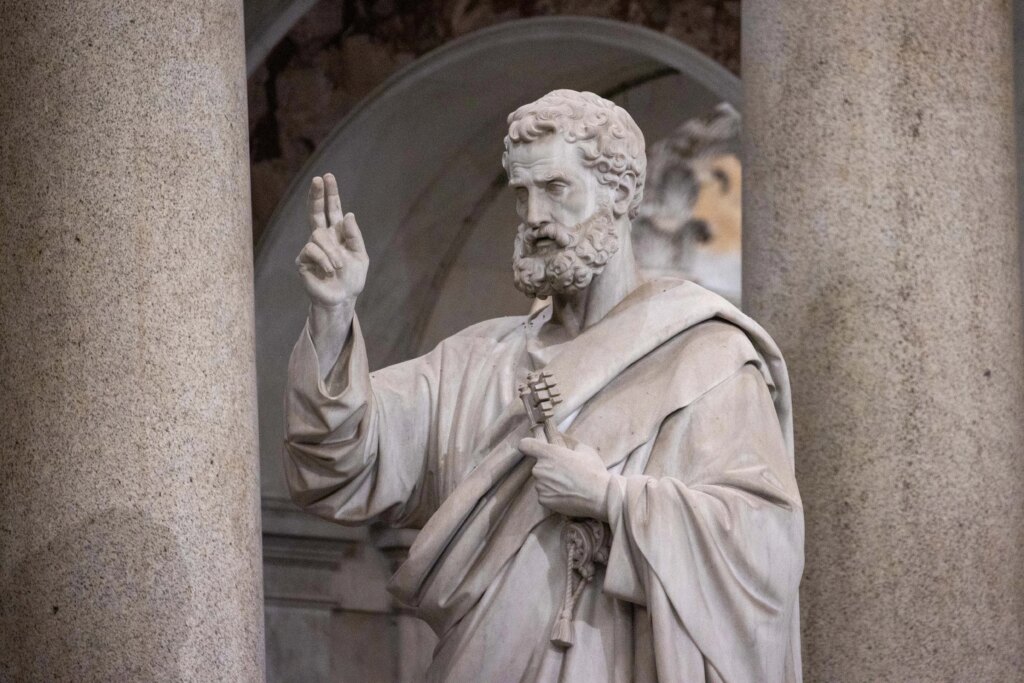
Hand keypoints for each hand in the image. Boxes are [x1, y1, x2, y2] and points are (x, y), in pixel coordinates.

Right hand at [295, 173, 367, 307]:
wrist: (342, 299)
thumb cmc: (352, 278)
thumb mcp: (360, 256)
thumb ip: (354, 236)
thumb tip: (347, 214)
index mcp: (337, 234)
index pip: (332, 210)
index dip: (330, 194)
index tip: (327, 177)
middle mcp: (323, 238)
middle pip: (315, 212)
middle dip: (317, 195)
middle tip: (318, 179)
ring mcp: (311, 248)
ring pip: (317, 235)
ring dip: (332, 251)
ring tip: (338, 266)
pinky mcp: (302, 260)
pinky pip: (312, 250)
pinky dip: (324, 260)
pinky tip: (328, 271)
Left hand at [519, 437, 611, 520]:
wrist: (599, 496)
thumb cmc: (593, 471)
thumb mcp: (584, 449)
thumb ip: (568, 441)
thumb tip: (559, 434)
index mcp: (549, 453)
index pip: (525, 445)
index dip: (528, 446)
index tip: (534, 449)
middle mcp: (540, 468)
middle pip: (537, 465)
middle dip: (547, 467)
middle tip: (564, 472)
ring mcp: (540, 485)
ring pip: (541, 480)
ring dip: (550, 481)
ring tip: (568, 485)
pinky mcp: (543, 499)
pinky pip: (544, 494)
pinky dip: (552, 494)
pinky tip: (566, 494)